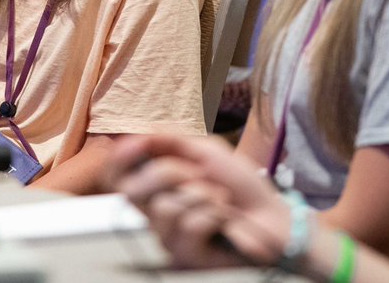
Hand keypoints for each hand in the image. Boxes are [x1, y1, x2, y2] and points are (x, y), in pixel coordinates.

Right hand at [107, 135, 290, 269]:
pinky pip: (188, 224)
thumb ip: (173, 140)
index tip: (139, 143)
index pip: (116, 176)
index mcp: (154, 185)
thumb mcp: (207, 151)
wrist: (272, 214)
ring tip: (220, 199)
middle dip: (169, 173)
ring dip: (200, 194)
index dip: (118, 159)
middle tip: (199, 174)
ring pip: (164, 207)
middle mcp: (154, 211)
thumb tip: (143, 133)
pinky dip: (213, 213)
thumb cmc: (241, 185)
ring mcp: (168, 235)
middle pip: (131, 190)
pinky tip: (225, 218)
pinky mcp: (186, 254)